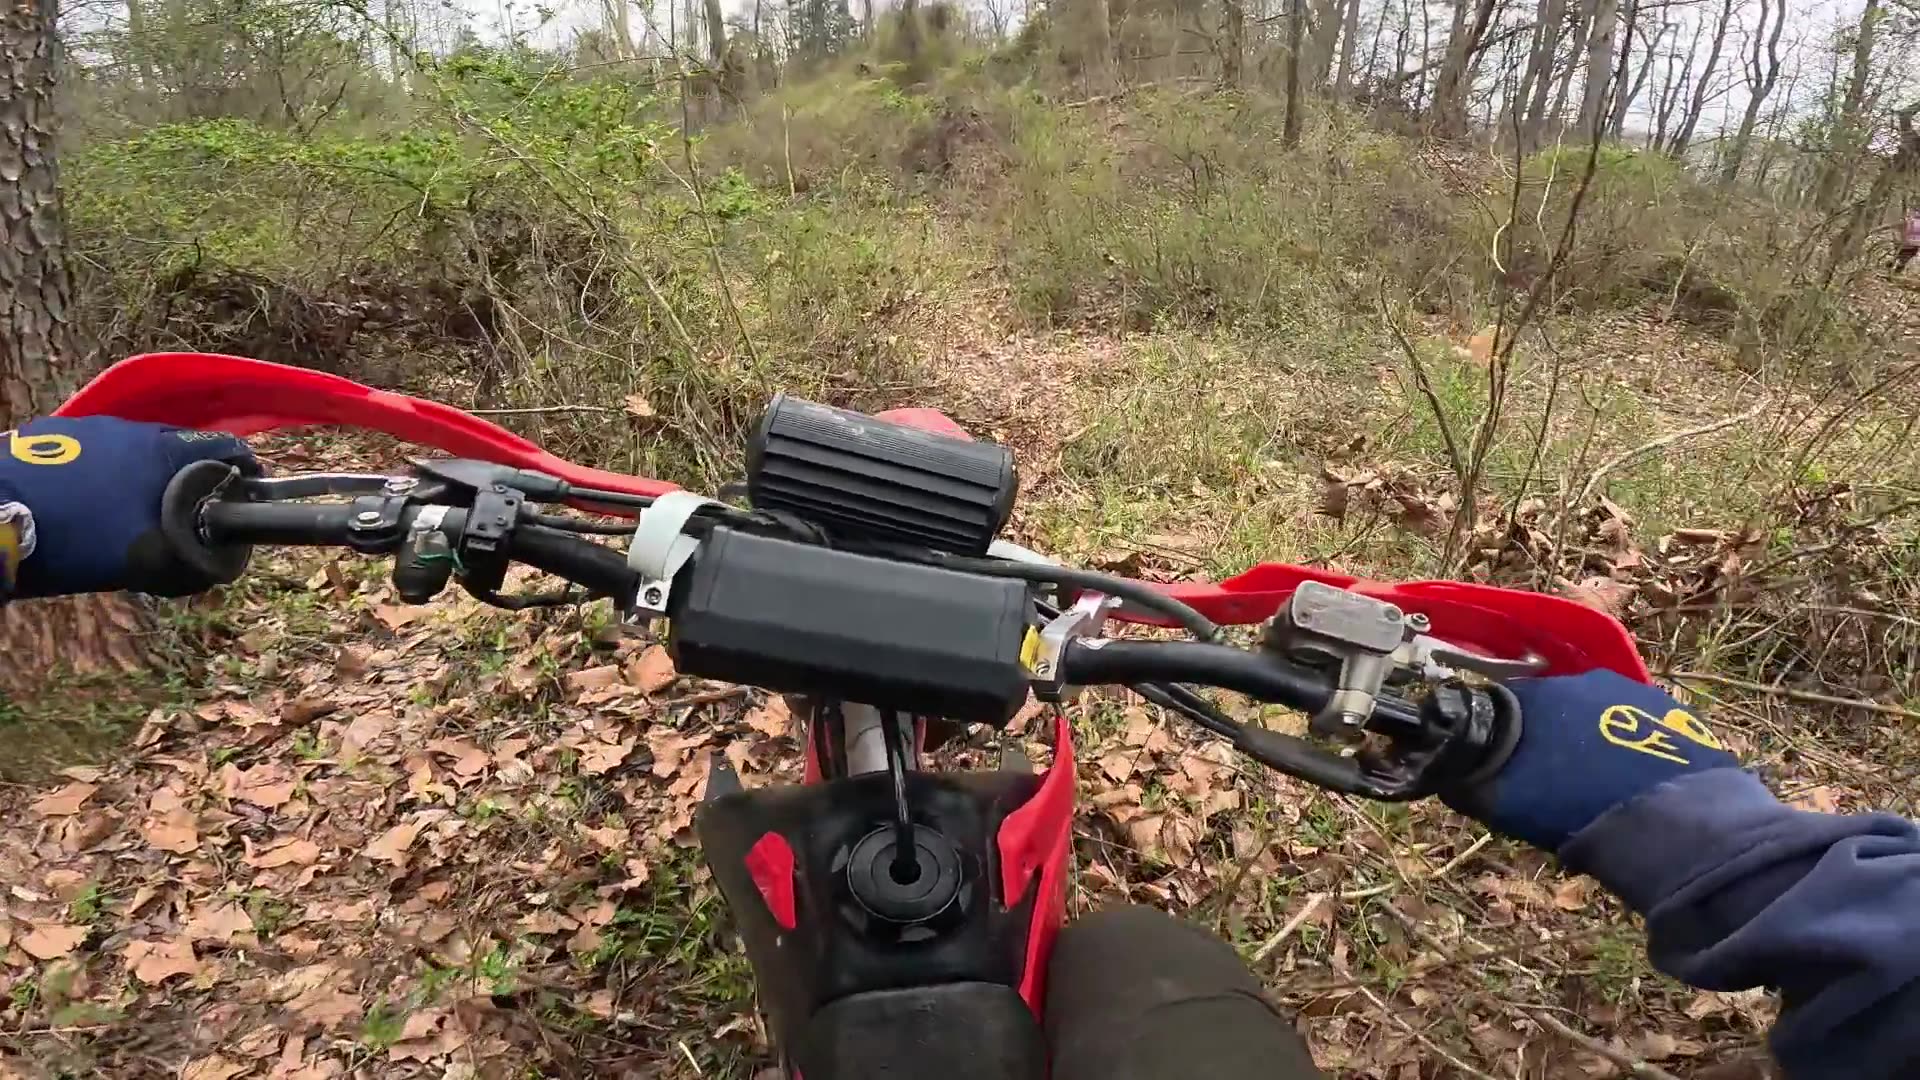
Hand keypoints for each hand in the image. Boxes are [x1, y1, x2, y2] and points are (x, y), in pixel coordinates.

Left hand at [0, 417, 258, 598]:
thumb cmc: (76, 537)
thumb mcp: (143, 560)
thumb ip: (190, 560)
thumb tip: (218, 563)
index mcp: (162, 451)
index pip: (224, 448)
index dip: (244, 470)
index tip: (248, 494)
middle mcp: (129, 428)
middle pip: (179, 447)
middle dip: (192, 476)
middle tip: (190, 512)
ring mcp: (84, 428)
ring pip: (132, 450)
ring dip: (142, 476)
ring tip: (133, 510)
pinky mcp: (46, 438)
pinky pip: (94, 453)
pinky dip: (103, 475)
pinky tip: (87, 503)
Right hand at [1443, 669, 1738, 850]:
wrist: (1670, 826)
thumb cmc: (1574, 811)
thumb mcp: (1505, 805)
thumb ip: (1470, 784)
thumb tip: (1447, 776)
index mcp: (1538, 695)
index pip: (1505, 706)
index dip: (1504, 737)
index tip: (1507, 767)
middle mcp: (1585, 681)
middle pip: (1557, 706)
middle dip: (1552, 737)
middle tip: (1554, 780)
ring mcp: (1637, 693)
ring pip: (1602, 714)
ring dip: (1595, 740)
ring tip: (1601, 785)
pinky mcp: (1678, 715)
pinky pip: (1643, 726)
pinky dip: (1636, 747)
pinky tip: (1638, 783)